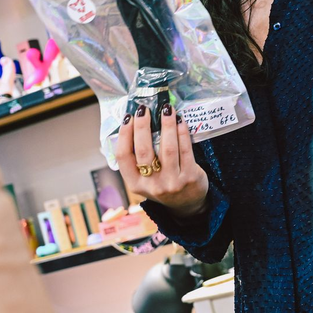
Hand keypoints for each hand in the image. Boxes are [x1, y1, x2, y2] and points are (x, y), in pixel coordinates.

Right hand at [114, 103, 208, 218]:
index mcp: (135, 184)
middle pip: (144, 150)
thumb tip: (133, 123)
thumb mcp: (144, 178)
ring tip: (166, 109)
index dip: (124, 135)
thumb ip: (138, 158)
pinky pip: (185, 150)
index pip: (123, 156)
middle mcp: (152, 185)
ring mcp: (172, 182)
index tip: (128, 117)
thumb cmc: (162, 184)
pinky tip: (180, 121)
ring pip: (167, 148)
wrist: (186, 204)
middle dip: (143, 126)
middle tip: (144, 108)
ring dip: (166, 125)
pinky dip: (182, 133)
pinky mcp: (190, 177)